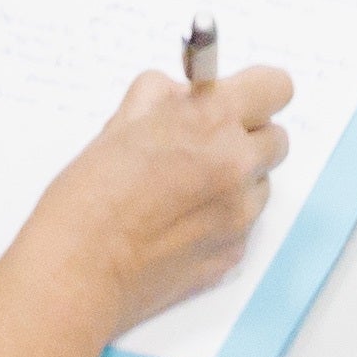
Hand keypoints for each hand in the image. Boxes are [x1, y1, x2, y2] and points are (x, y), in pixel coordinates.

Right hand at [7, 67, 295, 340]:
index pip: (276, 86)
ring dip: (238, 179)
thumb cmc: (89, 196)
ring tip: (186, 190)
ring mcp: (239, 215)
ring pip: (261, 183)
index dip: (256, 90)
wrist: (79, 270)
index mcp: (211, 121)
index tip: (237, 98)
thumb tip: (184, 95)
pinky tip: (179, 225)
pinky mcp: (233, 254)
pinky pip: (244, 224)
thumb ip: (165, 97)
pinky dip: (222, 219)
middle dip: (247, 137)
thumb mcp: (122, 122)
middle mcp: (236, 165)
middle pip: (276, 138)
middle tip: (206, 146)